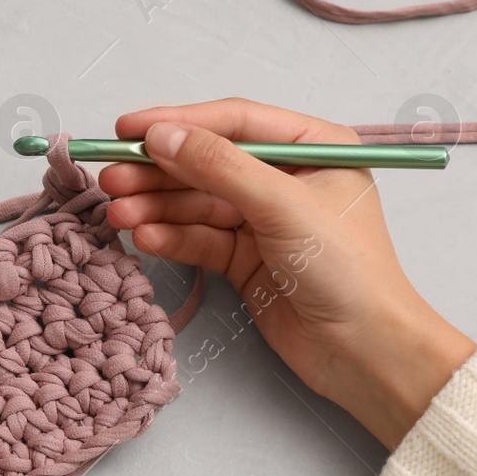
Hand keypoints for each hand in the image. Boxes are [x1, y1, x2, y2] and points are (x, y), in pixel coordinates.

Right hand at [98, 98, 475, 448]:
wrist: (365, 352)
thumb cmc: (348, 270)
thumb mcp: (283, 206)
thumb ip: (220, 167)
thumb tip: (161, 136)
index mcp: (313, 149)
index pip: (235, 123)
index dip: (180, 123)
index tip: (129, 130)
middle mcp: (286, 180)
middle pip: (208, 163)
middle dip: (158, 171)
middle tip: (111, 176)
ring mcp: (263, 221)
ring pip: (196, 203)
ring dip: (155, 207)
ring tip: (118, 213)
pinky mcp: (245, 260)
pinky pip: (199, 239)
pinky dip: (171, 237)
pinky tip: (145, 238)